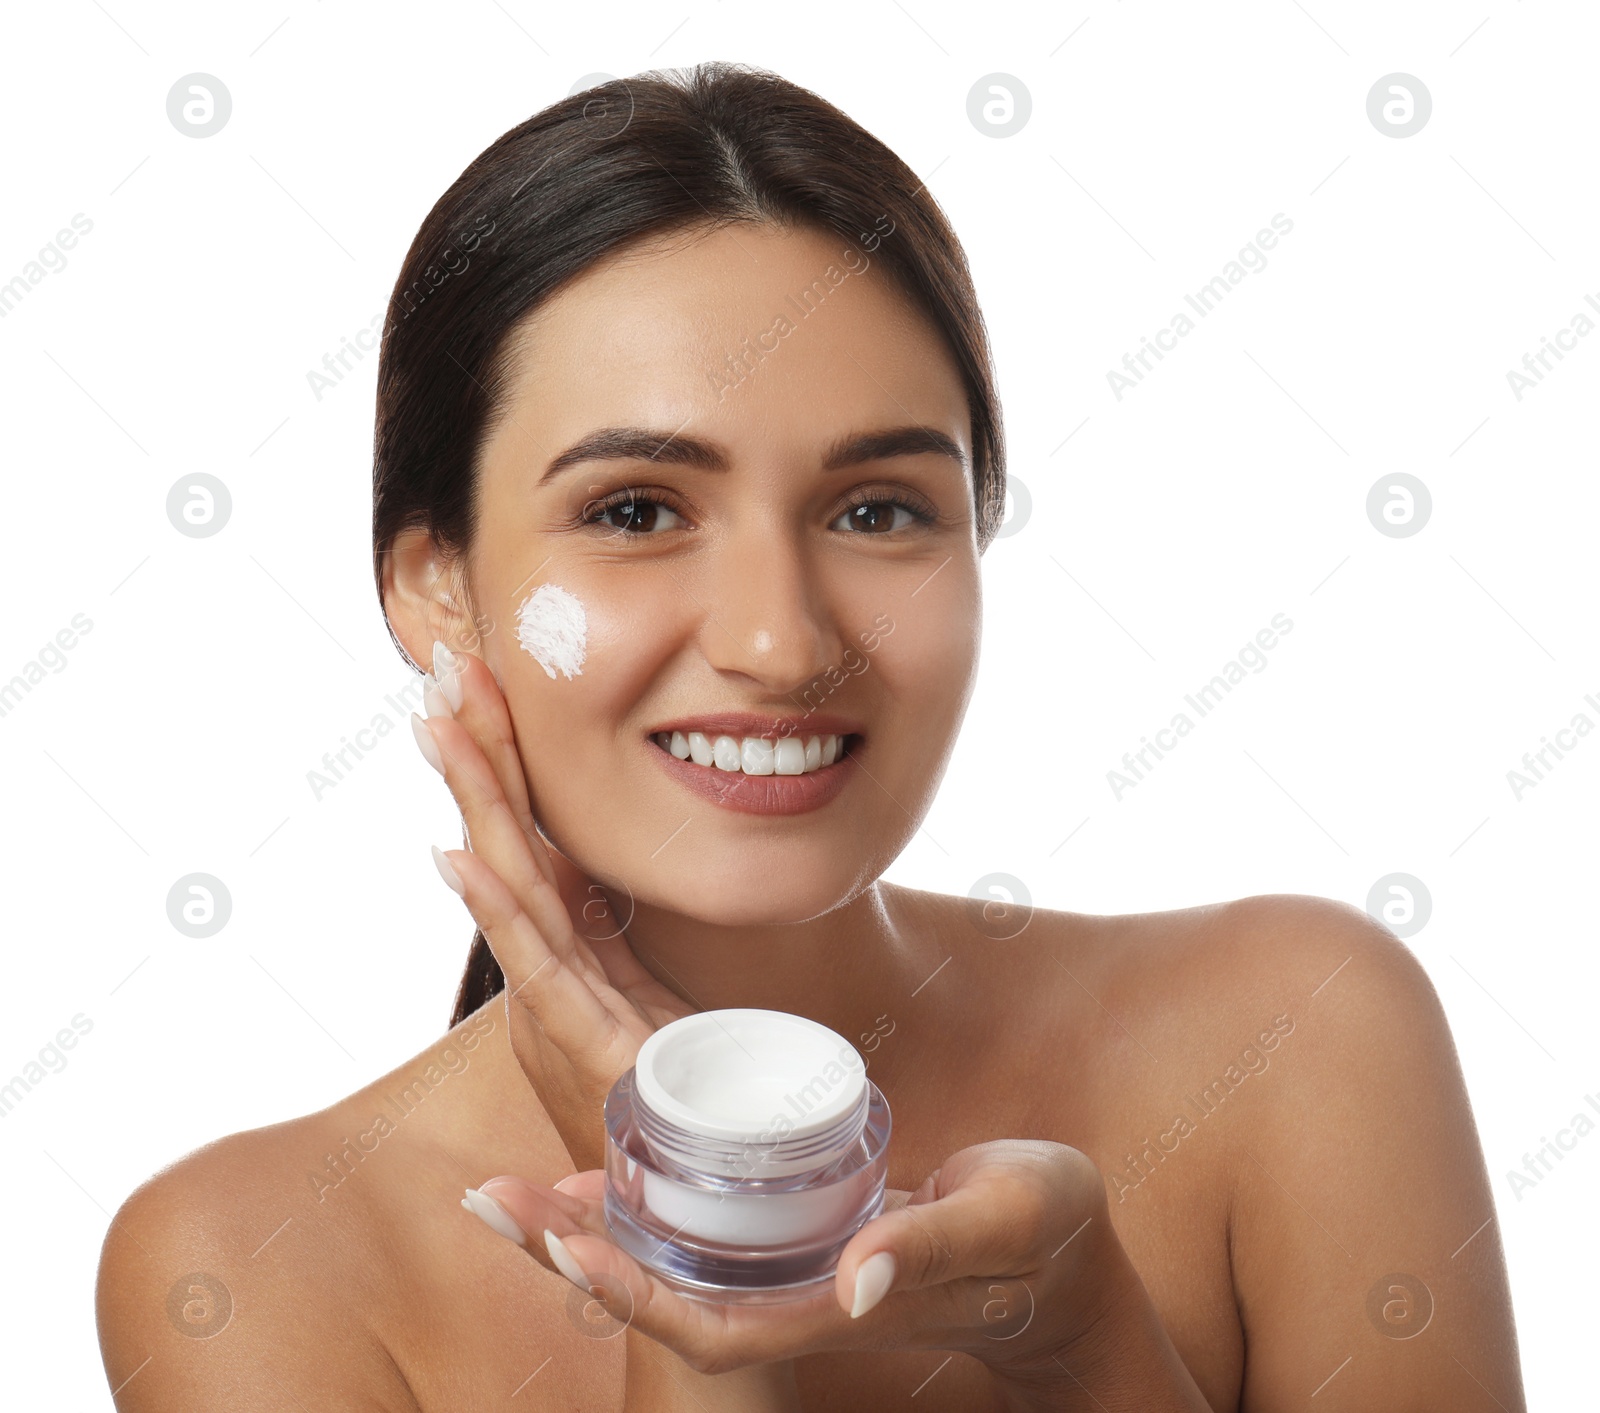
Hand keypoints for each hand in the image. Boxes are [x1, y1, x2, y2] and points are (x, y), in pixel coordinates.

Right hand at [412, 641, 693, 1169]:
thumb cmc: (679, 1094)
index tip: (482, 683)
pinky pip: (541, 968)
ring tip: (435, 725)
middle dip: (480, 754)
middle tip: (445, 668)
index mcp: (577, 947)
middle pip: (512, 842)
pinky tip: (459, 854)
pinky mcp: (592, 1050)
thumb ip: (617, 937)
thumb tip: (591, 863)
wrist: (708, 1191)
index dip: (508, 763)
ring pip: (514, 886)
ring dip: (475, 803)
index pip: (534, 836)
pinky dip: (497, 911)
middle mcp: (557, 969)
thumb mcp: (651, 995)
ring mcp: (565, 1005)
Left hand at [465, 1139, 1134, 1405]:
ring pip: (670, 1262)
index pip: (709, 1319)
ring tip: (506, 1192)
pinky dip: (641, 1200)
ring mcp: (793, 1269)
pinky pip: (701, 1229)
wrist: (1059, 1257)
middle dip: (570, 1255)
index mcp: (837, 1304)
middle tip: (487, 1201)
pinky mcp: (798, 1235)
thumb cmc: (1044, 1237)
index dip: (632, 1287)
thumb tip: (856, 1273)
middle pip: (660, 1296)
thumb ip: (939, 1245)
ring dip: (586, 1230)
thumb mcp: (1010, 1222)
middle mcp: (797, 1297)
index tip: (559, 1239)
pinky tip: (598, 1163)